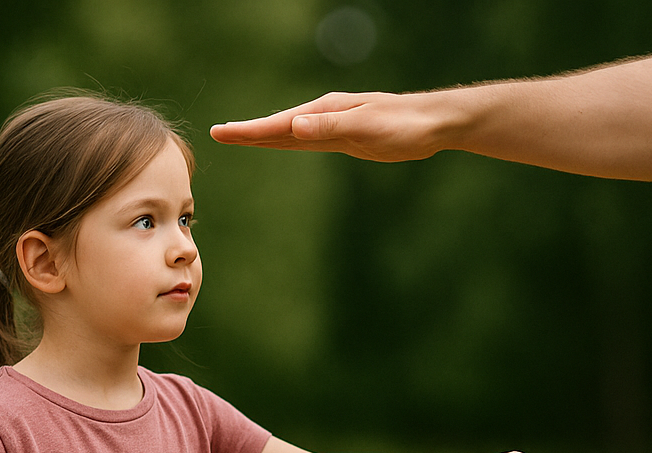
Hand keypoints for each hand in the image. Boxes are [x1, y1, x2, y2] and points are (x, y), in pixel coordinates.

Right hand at [210, 91, 446, 161]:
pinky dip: (291, 142)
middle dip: (249, 132)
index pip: (279, 124)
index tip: (222, 133)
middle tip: (219, 134)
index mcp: (325, 111)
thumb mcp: (365, 127)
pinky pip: (309, 142)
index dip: (249, 131)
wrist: (432, 124)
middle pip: (279, 127)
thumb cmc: (402, 124)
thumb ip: (328, 127)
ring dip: (267, 137)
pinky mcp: (346, 139)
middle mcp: (325, 116)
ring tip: (241, 138)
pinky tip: (285, 143)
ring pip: (292, 134)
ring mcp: (334, 126)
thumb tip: (294, 125)